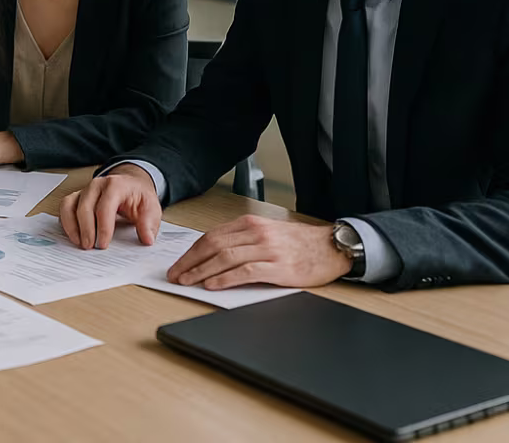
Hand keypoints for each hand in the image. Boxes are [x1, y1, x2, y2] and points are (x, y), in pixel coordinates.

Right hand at [58, 165, 160, 249]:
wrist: (131, 185)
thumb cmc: (139, 197)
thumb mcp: (151, 208)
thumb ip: (149, 223)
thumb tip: (147, 239)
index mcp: (116, 185)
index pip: (105, 206)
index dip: (103, 227)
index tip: (103, 244)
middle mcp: (97, 185)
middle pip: (84, 207)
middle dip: (86, 229)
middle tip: (90, 247)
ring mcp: (85, 190)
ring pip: (70, 205)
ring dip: (72, 226)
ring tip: (80, 243)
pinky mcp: (77, 197)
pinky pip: (65, 207)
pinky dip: (66, 222)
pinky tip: (74, 235)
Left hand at [167, 216, 351, 288]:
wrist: (332, 247)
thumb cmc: (299, 243)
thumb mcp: (267, 233)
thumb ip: (242, 240)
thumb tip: (211, 256)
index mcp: (250, 224)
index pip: (211, 236)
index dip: (191, 252)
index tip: (178, 264)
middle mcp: (256, 234)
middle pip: (213, 246)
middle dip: (190, 262)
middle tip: (176, 275)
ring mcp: (267, 250)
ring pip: (225, 258)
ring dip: (201, 271)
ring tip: (187, 281)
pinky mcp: (279, 267)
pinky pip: (245, 272)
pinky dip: (225, 278)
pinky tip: (212, 285)